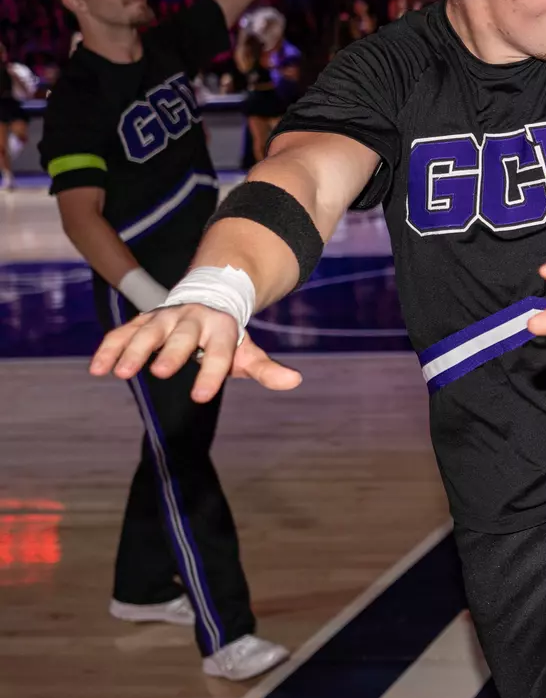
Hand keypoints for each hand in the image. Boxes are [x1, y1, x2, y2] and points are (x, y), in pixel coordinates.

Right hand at [89, 305, 302, 403]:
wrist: (207, 301)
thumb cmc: (227, 338)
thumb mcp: (248, 352)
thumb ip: (266, 369)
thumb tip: (294, 380)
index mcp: (223, 329)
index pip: (220, 353)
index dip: (212, 373)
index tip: (201, 396)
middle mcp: (193, 320)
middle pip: (182, 336)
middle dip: (172, 352)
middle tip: (160, 372)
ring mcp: (165, 318)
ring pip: (148, 331)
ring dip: (133, 350)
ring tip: (120, 373)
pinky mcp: (143, 321)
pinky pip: (122, 332)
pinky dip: (108, 348)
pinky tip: (97, 369)